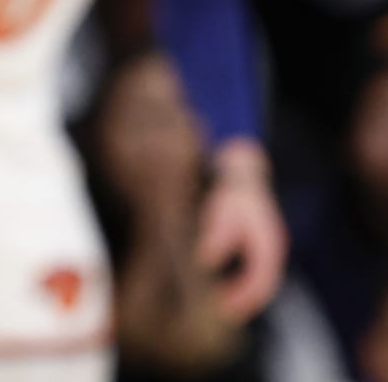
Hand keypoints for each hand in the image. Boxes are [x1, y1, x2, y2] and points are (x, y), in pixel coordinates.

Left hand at [197, 138, 286, 319]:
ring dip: (245, 292)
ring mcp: (269, 245)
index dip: (246, 297)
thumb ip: (217, 233)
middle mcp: (273, 246)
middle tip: (223, 311)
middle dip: (246, 300)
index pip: (262, 279)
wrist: (244, 169)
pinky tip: (228, 284)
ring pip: (262, 277)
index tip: (227, 308)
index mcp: (267, 241)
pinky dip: (245, 281)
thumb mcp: (222, 208)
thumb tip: (206, 259)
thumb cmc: (232, 190)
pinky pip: (257, 269)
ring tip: (223, 303)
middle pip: (265, 283)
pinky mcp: (262, 243)